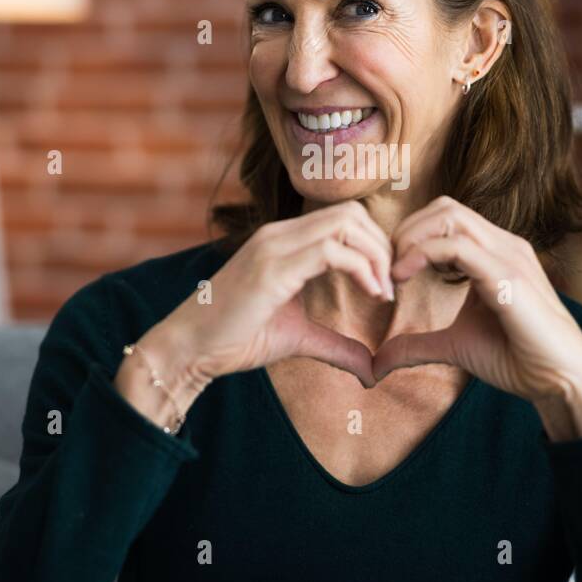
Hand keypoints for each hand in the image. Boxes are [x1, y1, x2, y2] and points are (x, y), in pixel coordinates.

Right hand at [128, 201, 394, 403]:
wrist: (190, 349)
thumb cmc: (236, 339)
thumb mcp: (297, 337)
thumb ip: (334, 344)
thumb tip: (370, 368)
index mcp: (283, 240)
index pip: (344, 218)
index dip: (374, 244)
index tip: (386, 283)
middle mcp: (279, 234)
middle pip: (352, 213)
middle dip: (382, 246)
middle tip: (390, 286)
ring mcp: (275, 246)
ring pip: (346, 224)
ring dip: (376, 255)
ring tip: (383, 292)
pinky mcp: (273, 268)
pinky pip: (332, 251)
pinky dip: (362, 268)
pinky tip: (371, 294)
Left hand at [371, 196, 581, 435]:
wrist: (561, 380)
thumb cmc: (518, 359)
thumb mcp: (455, 346)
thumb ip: (418, 345)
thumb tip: (379, 361)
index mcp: (495, 253)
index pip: (447, 217)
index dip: (411, 236)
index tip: (390, 272)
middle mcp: (504, 245)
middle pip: (445, 207)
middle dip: (407, 231)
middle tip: (386, 268)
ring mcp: (508, 255)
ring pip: (449, 215)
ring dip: (411, 238)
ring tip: (394, 272)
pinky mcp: (507, 275)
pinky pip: (457, 245)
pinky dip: (421, 254)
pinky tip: (403, 278)